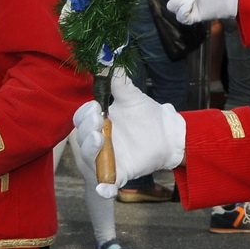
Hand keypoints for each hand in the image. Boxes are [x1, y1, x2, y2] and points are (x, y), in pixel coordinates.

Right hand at [70, 70, 185, 198]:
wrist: (169, 133)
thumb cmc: (145, 115)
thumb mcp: (131, 96)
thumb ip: (118, 81)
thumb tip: (107, 58)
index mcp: (96, 123)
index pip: (80, 119)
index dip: (85, 114)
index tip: (96, 107)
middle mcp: (96, 143)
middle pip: (81, 140)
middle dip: (87, 132)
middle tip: (99, 123)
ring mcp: (106, 160)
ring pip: (90, 161)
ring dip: (92, 152)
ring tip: (100, 139)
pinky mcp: (119, 175)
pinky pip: (107, 186)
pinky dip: (105, 189)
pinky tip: (105, 190)